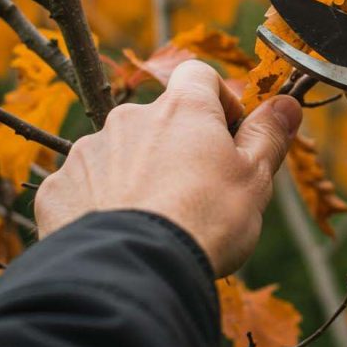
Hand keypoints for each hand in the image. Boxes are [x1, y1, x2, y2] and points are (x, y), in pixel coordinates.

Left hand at [35, 60, 302, 276]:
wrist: (135, 270)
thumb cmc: (206, 219)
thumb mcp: (254, 179)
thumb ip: (268, 136)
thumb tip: (287, 103)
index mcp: (182, 110)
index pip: (199, 76)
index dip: (217, 101)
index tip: (229, 136)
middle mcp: (130, 119)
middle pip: (158, 120)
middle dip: (175, 147)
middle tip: (195, 192)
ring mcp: (89, 152)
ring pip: (119, 154)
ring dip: (136, 174)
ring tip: (155, 221)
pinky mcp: (59, 188)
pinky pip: (84, 187)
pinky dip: (99, 203)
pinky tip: (119, 234)